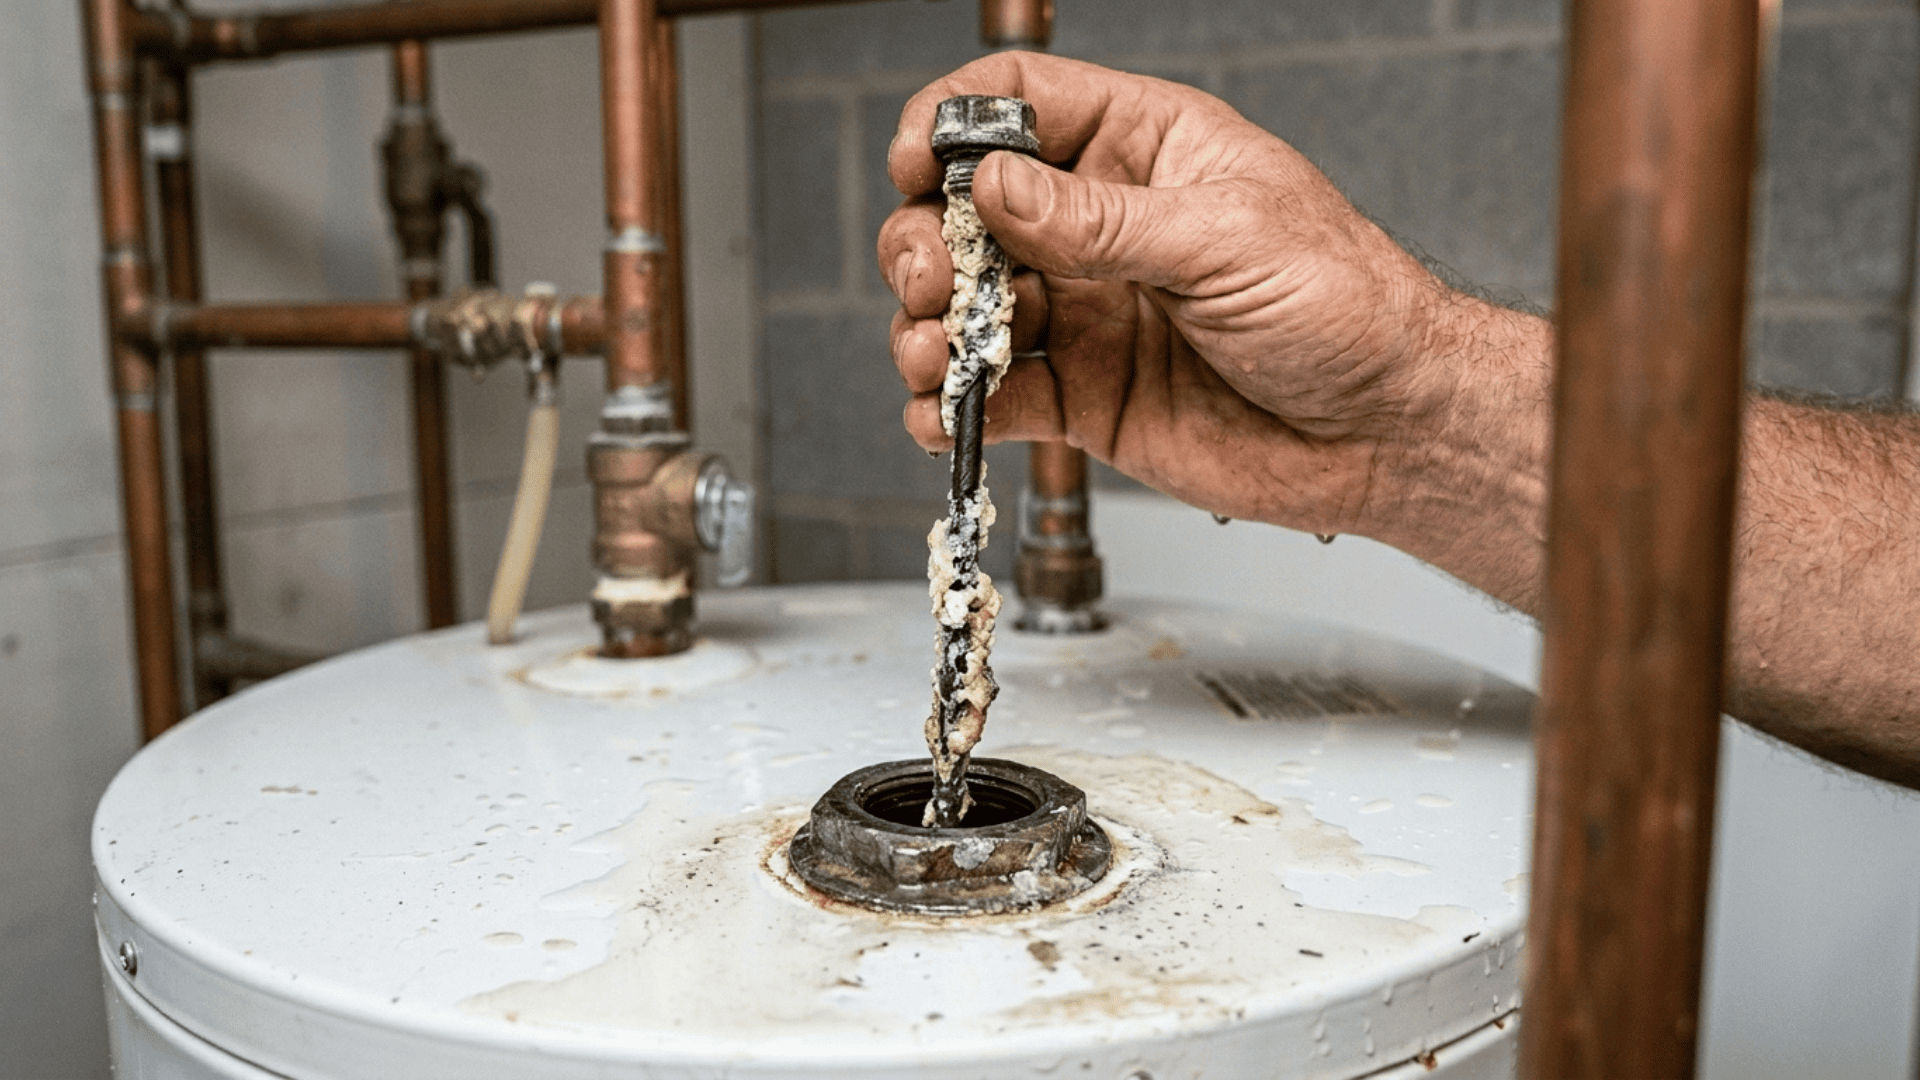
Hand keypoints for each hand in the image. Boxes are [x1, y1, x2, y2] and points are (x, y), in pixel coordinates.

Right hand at [878, 52, 1531, 540]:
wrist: (1388, 430)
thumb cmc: (1348, 306)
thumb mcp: (1224, 238)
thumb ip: (1099, 220)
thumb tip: (996, 187)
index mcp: (1144, 149)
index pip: (1020, 102)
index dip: (953, 121)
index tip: (916, 162)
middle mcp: (1101, 227)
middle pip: (966, 211)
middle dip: (924, 242)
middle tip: (933, 282)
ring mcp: (1087, 313)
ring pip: (965, 307)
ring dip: (927, 331)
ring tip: (938, 357)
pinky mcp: (1083, 397)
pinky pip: (995, 396)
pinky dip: (953, 410)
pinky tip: (950, 416)